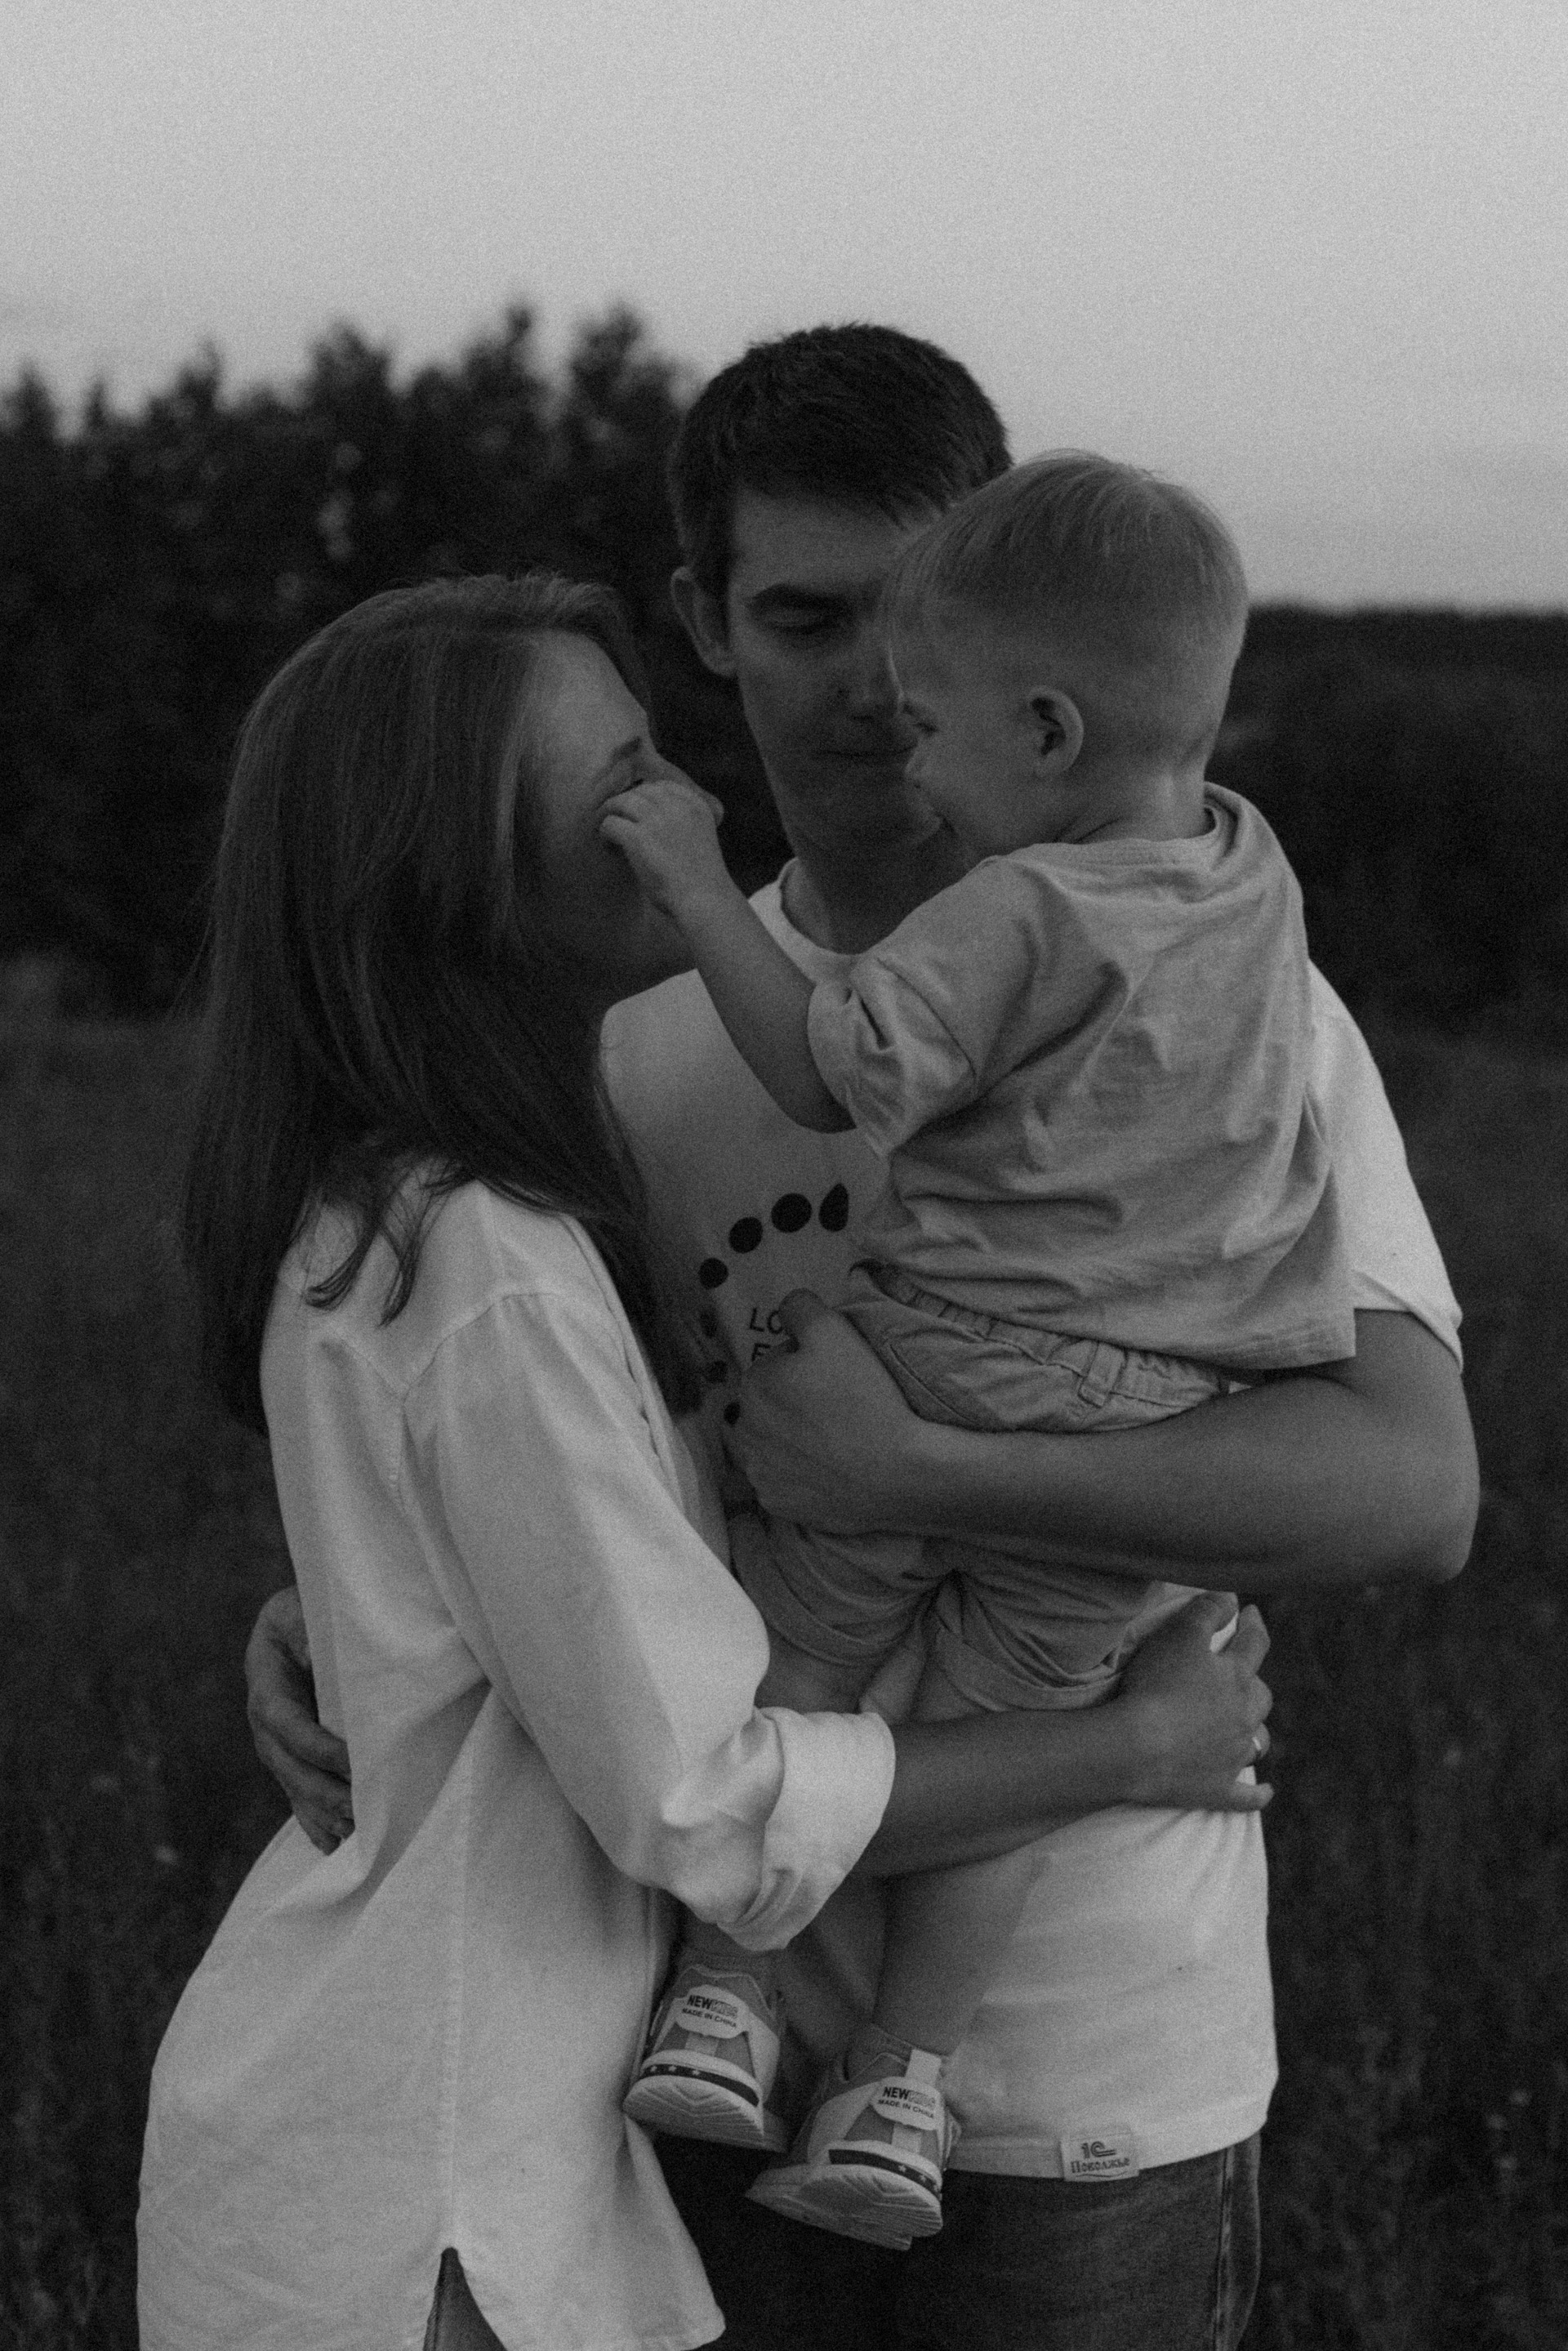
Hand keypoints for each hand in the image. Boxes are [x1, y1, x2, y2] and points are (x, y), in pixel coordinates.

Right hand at [245, 1586, 352, 1851]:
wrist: (291, 1622)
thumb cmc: (305, 1612)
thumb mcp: (302, 1610)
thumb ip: (307, 1631)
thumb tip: (316, 1653)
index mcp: (267, 1688)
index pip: (289, 1726)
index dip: (319, 1747)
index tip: (354, 1762)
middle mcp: (264, 1723)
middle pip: (289, 1766)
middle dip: (324, 1791)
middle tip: (360, 1810)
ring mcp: (273, 1745)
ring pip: (294, 1785)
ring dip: (321, 1812)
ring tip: (351, 1834)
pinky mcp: (288, 1756)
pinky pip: (296, 1792)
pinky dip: (313, 1819)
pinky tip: (330, 1845)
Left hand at [598, 776, 730, 924]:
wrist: (706, 901)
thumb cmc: (702, 881)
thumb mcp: (699, 839)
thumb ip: (679, 823)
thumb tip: (645, 817)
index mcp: (695, 805)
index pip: (662, 786)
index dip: (645, 798)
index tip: (638, 814)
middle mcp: (677, 806)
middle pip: (639, 791)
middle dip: (627, 805)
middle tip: (619, 822)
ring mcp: (658, 820)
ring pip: (621, 802)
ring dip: (612, 815)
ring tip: (610, 833)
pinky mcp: (640, 837)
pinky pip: (611, 823)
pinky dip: (605, 834)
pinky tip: (609, 846)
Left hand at [727, 1290, 920, 1530]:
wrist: (897, 1471)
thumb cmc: (864, 1397)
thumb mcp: (834, 1331)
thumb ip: (799, 1308)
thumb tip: (786, 1311)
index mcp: (753, 1384)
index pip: (776, 1364)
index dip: (806, 1367)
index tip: (836, 1378)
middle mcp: (743, 1429)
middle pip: (771, 1404)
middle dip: (794, 1402)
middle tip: (839, 1408)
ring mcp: (757, 1471)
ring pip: (772, 1443)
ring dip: (792, 1438)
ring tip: (834, 1440)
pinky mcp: (774, 1503)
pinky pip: (781, 1480)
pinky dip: (798, 1475)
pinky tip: (828, 1469)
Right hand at [1116, 1592, 1272, 1812]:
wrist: (1138, 1749)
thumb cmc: (1157, 1685)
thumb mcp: (1180, 1634)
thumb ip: (1207, 1609)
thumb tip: (1232, 1597)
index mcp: (1235, 1678)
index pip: (1254, 1643)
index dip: (1252, 1624)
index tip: (1249, 1613)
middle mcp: (1243, 1718)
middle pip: (1260, 1697)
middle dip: (1253, 1683)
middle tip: (1240, 1675)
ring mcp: (1232, 1757)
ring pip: (1258, 1742)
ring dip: (1255, 1733)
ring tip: (1247, 1727)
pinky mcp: (1217, 1790)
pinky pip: (1245, 1797)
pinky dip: (1256, 1795)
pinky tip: (1265, 1794)